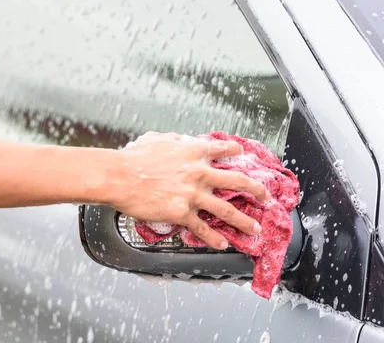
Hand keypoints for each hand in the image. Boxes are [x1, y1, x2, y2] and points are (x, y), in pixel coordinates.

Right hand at [108, 132, 266, 249]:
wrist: (119, 176)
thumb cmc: (134, 157)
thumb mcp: (158, 139)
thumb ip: (175, 141)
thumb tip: (181, 142)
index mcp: (194, 151)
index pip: (225, 150)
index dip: (237, 152)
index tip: (243, 156)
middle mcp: (200, 172)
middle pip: (238, 181)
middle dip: (256, 190)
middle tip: (265, 196)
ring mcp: (193, 194)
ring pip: (227, 210)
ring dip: (244, 220)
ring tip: (254, 228)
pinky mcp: (182, 212)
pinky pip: (203, 228)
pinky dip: (214, 238)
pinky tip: (222, 244)